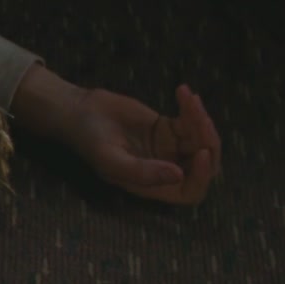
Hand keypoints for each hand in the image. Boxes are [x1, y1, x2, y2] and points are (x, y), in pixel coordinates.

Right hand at [62, 84, 220, 204]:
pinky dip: (192, 107)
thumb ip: (141, 171)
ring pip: (201, 140)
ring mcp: (169, 148)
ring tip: (189, 99)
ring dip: (201, 120)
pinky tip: (183, 92)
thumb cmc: (88, 139)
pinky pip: (191, 121)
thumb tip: (178, 174)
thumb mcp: (109, 159)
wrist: (78, 110)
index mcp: (152, 184)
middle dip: (207, 142)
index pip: (190, 191)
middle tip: (199, 119)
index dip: (201, 176)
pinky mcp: (169, 127)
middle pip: (203, 164)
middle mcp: (165, 169)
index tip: (200, 152)